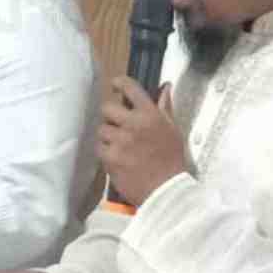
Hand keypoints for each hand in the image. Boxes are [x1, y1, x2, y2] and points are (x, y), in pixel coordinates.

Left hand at [97, 78, 186, 205]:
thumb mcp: (173, 131)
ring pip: (102, 129)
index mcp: (151, 115)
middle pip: (107, 108)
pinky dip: (105, 152)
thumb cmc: (172, 160)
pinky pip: (99, 148)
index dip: (120, 83)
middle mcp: (134, 124)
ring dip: (108, 136)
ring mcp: (121, 141)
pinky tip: (116, 158)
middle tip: (116, 125)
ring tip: (119, 146)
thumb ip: (164, 109)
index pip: (131, 88)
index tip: (115, 85)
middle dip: (110, 116)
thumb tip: (165, 88)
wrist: (167, 190)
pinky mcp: (111, 157)